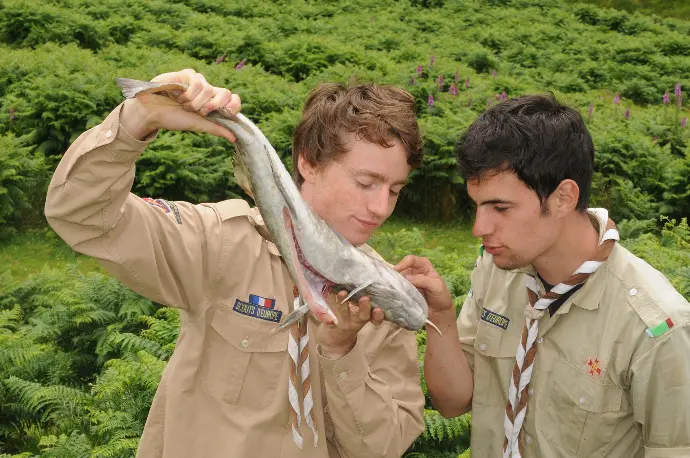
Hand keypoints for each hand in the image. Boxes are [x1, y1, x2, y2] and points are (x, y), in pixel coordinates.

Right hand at [120, 69, 241, 141]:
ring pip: (209, 90)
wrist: (153, 111)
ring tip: (183, 104)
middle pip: (226, 93)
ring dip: (194, 102)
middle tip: (199, 112)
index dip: (234, 105)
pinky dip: (188, 94)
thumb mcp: (198, 125)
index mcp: (214, 104)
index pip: (233, 99)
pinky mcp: (189, 74)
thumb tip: (235, 139)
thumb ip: (216, 129)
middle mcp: (209, 92)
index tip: (226, 113)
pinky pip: (198, 82)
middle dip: (212, 106)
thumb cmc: (175, 118)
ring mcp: (199, 82)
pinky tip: (178, 96)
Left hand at [317, 291, 383, 359]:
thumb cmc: (353, 316)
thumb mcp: (362, 311)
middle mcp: (356, 321)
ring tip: (342, 292)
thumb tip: (372, 280)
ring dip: (343, 303)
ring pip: (344, 313)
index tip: (379, 309)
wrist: (336, 337)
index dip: (378, 316)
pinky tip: (329, 293)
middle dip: (364, 307)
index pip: (376, 319)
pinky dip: (329, 303)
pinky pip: (328, 314)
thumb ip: (366, 299)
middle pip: (363, 316)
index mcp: (366, 317)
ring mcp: (344, 322)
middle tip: (365, 298)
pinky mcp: (331, 322)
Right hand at [395, 255, 452, 314]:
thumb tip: (406, 277)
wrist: (440, 312)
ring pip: (398, 280)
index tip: (397, 270)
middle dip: (396, 275)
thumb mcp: (436, 286)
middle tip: (392, 283)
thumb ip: (423, 280)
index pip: (411, 260)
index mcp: (423, 266)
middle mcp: (414, 272)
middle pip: (402, 269)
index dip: (403, 263)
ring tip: (392, 290)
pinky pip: (397, 290)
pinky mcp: (405, 292)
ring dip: (395, 284)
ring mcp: (408, 283)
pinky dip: (395, 291)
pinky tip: (393, 295)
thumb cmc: (441, 296)